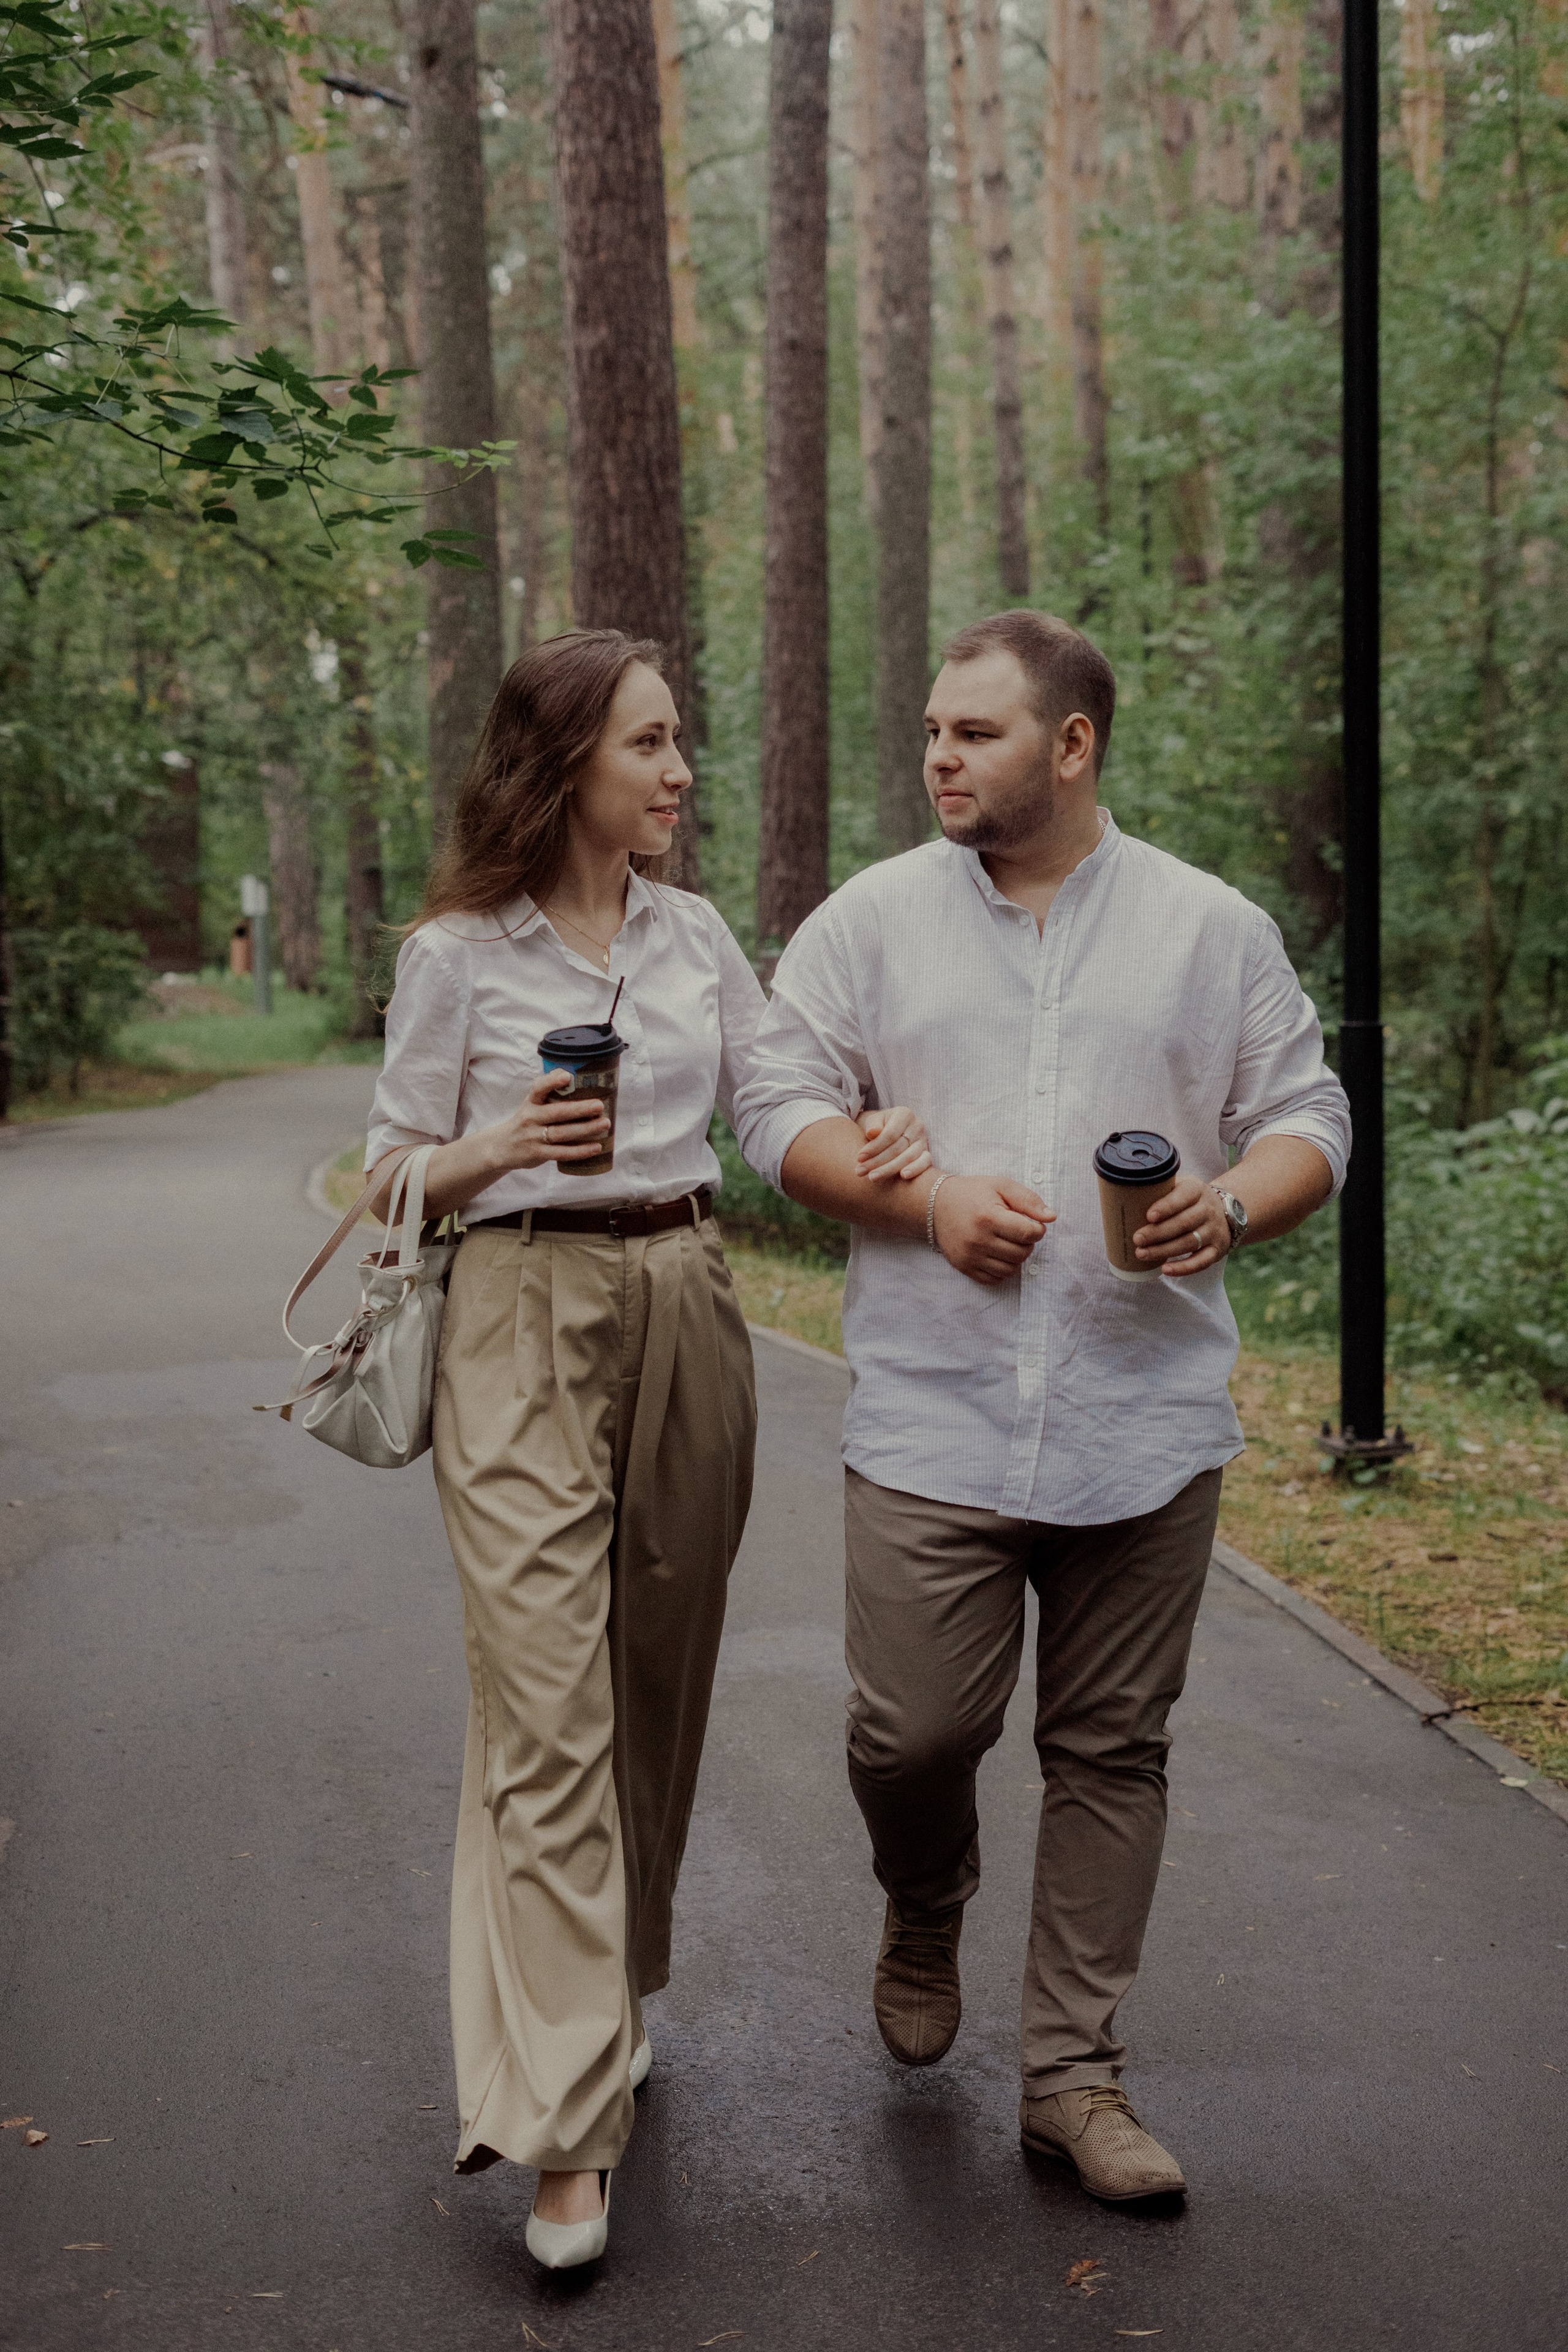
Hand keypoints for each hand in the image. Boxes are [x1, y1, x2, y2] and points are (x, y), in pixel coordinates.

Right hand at [488, 1069, 611, 1172]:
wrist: (502, 1147)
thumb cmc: (526, 1122)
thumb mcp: (531, 1104)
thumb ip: (548, 1093)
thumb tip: (572, 1072)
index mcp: (531, 1102)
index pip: (538, 1088)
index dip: (552, 1081)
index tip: (567, 1076)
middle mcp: (530, 1118)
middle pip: (557, 1112)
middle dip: (580, 1108)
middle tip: (600, 1105)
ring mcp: (533, 1137)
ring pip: (562, 1133)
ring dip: (585, 1129)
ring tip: (604, 1124)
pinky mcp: (537, 1154)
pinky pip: (561, 1152)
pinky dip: (580, 1151)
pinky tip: (596, 1147)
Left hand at [855, 1104, 933, 1184]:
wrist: (889, 1131)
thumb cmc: (879, 1126)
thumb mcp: (873, 1121)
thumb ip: (872, 1125)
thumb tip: (873, 1133)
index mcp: (904, 1114)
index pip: (889, 1134)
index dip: (874, 1147)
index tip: (859, 1158)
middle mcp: (917, 1126)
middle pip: (897, 1148)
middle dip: (877, 1161)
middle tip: (861, 1171)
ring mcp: (923, 1140)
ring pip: (908, 1157)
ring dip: (889, 1169)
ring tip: (872, 1177)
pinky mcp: (927, 1153)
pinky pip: (925, 1163)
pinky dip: (915, 1170)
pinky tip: (903, 1176)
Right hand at [931, 1174, 1053, 1283]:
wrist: (936, 1204)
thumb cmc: (973, 1193)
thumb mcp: (1001, 1186)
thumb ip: (1028, 1200)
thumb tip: (1051, 1217)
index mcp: (988, 1217)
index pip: (1027, 1233)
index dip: (1038, 1230)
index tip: (1033, 1224)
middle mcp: (978, 1240)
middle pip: (1021, 1253)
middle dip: (1028, 1243)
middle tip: (1020, 1232)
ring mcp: (970, 1256)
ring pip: (1010, 1269)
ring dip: (1017, 1257)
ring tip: (1010, 1243)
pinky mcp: (964, 1266)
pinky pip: (994, 1279)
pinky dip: (1003, 1269)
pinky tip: (999, 1254)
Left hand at [1136, 1175, 1230, 1275]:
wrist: (1227, 1210)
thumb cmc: (1189, 1199)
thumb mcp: (1180, 1186)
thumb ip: (1160, 1190)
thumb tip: (1123, 1197)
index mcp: (1196, 1190)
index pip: (1183, 1196)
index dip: (1166, 1207)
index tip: (1149, 1216)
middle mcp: (1208, 1210)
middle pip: (1183, 1223)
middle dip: (1158, 1233)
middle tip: (1137, 1239)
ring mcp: (1214, 1231)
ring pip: (1189, 1242)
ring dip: (1164, 1250)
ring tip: (1142, 1254)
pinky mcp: (1217, 1250)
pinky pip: (1201, 1262)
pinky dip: (1183, 1268)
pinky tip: (1165, 1269)